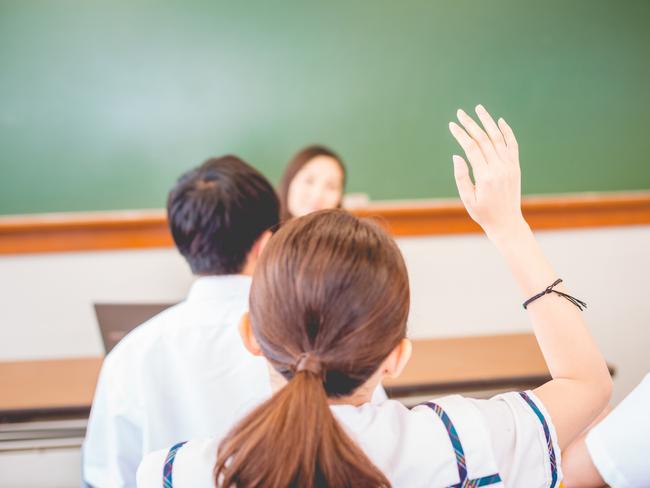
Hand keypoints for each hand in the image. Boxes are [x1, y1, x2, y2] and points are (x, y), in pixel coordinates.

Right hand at [449, 105, 525, 239]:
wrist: (507, 222)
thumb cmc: (483, 213)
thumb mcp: (468, 199)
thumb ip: (461, 177)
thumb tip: (457, 155)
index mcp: (485, 177)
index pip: (472, 148)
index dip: (461, 135)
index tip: (451, 125)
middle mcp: (499, 168)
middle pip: (484, 139)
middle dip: (471, 124)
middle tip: (460, 113)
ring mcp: (510, 166)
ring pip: (498, 138)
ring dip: (488, 122)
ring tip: (478, 109)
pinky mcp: (515, 167)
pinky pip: (512, 145)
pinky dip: (507, 132)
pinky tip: (499, 121)